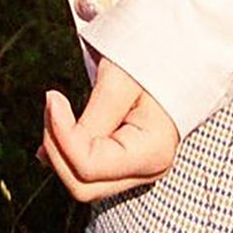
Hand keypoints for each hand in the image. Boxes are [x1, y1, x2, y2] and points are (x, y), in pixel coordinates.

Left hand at [38, 58, 179, 200]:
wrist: (180, 48)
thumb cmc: (152, 59)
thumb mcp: (120, 81)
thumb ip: (91, 119)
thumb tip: (51, 146)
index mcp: (152, 153)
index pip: (88, 166)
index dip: (61, 135)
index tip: (53, 95)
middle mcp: (148, 171)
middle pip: (83, 184)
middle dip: (58, 147)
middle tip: (53, 102)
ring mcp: (139, 169)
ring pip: (84, 183)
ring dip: (61, 150)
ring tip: (55, 111)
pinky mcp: (129, 161)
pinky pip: (91, 172)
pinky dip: (69, 153)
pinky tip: (59, 129)